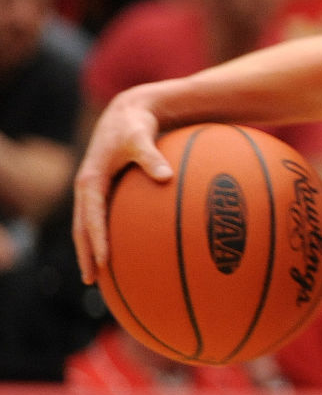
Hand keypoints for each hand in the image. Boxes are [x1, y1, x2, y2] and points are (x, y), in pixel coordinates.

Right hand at [72, 92, 173, 283]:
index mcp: (90, 180)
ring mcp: (93, 191)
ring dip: (90, 250)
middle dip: (85, 254)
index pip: (91, 217)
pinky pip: (99, 219)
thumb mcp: (142, 139)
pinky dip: (102, 237)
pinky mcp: (102, 191)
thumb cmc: (135, 127)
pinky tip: (117, 254)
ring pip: (87, 226)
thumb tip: (167, 176)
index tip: (102, 261)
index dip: (96, 240)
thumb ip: (152, 157)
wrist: (127, 114)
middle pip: (82, 228)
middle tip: (91, 280)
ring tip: (97, 277)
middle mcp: (86, 188)